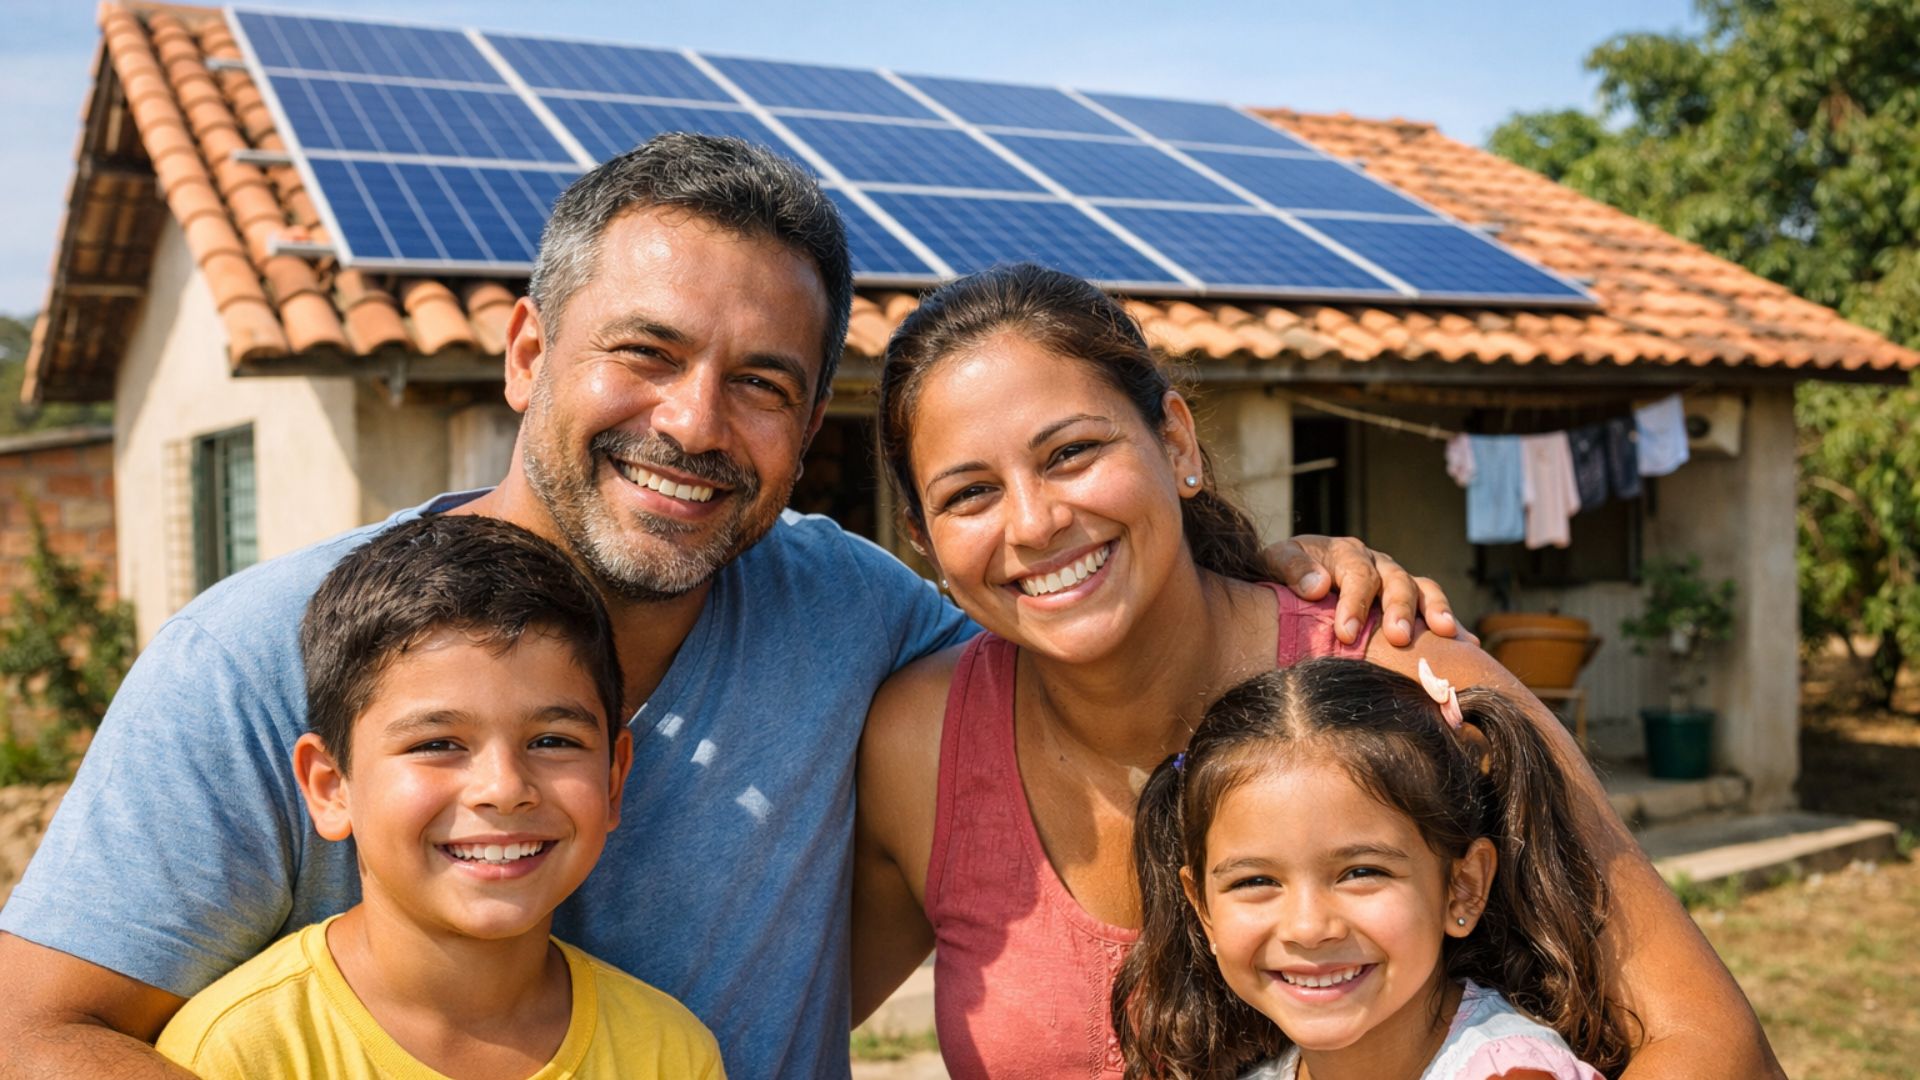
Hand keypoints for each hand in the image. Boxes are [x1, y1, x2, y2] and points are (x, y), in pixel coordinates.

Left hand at [1265, 535, 1459, 646]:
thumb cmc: (1281, 575)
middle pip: (1396, 581)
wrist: (1290, 577)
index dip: (1354, 603)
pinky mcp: (1408, 600)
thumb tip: (1317, 586)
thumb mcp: (1275, 563)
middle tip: (1398, 638)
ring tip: (1446, 634)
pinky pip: (1434, 608)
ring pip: (1422, 589)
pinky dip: (1451, 623)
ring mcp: (1395, 580)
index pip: (1356, 575)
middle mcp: (1375, 563)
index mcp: (1344, 553)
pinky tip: (1468, 646)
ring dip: (1435, 611)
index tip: (1346, 634)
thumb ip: (1291, 570)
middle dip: (1399, 609)